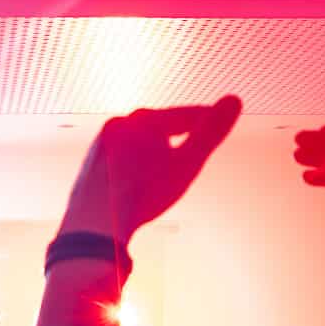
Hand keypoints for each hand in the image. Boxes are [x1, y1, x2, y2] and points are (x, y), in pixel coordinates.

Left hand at [59, 100, 242, 242]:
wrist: (95, 224)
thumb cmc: (144, 194)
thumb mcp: (187, 163)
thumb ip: (212, 132)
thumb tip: (234, 101)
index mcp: (145, 119)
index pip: (185, 115)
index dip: (206, 118)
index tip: (220, 117)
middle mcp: (119, 124)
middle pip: (158, 125)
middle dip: (177, 129)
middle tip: (192, 129)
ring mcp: (100, 144)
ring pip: (136, 141)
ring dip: (153, 146)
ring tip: (164, 155)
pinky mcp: (89, 165)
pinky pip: (120, 159)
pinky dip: (134, 163)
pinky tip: (136, 175)